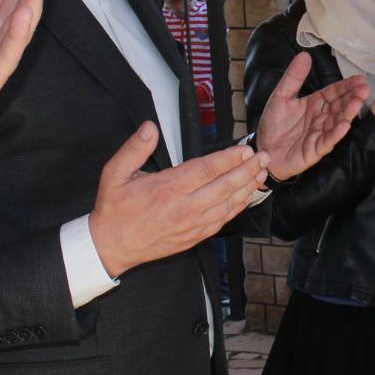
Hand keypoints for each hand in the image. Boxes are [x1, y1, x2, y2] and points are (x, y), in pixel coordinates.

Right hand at [89, 125, 268, 275]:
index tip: (244, 149)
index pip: (206, 170)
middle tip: (263, 157)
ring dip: (247, 189)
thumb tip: (151, 127)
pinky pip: (222, 221)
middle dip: (246, 170)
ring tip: (261, 174)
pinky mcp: (194, 237)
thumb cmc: (114, 209)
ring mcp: (191, 225)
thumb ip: (135, 148)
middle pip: (224, 187)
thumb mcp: (115, 173)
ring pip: (227, 205)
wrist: (111, 247)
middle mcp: (184, 208)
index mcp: (167, 188)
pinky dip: (237, 208)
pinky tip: (246, 197)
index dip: (229, 159)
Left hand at [254, 51, 369, 177]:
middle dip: (352, 98)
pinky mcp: (315, 150)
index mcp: (314, 104)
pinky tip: (344, 125)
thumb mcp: (281, 96)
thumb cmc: (273, 125)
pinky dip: (336, 134)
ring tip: (357, 103)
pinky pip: (327, 141)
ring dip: (348, 113)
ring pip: (337, 122)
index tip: (360, 79)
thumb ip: (294, 77)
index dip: (346, 86)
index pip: (333, 93)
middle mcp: (320, 118)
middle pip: (339, 106)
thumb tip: (305, 55)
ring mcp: (320, 134)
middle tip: (365, 90)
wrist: (263, 150)